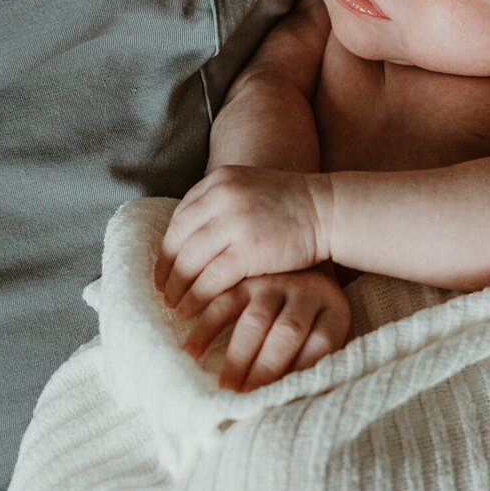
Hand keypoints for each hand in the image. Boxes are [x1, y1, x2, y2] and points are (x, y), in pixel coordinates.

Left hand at [156, 165, 329, 317]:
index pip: (180, 217)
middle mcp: (222, 197)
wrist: (328, 209)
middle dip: (167, 270)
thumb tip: (186, 236)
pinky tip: (190, 310)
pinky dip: (196, 298)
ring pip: (189, 261)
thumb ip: (219, 204)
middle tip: (161, 291)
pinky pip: (210, 279)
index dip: (167, 246)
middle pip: (179, 239)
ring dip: (177, 287)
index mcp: (220, 180)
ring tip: (173, 305)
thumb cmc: (290, 205)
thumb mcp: (249, 189)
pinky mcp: (248, 250)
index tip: (164, 268)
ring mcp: (234, 223)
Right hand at [180, 268, 351, 390]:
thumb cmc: (315, 317)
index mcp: (333, 310)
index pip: (321, 342)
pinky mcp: (246, 279)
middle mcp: (306, 292)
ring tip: (224, 387)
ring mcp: (274, 283)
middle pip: (288, 333)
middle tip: (247, 399)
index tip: (283, 400)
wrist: (305, 262)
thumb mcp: (328, 333)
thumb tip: (299, 400)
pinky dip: (206, 328)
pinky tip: (192, 351)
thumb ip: (320, 362)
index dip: (301, 371)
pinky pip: (224, 303)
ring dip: (238, 356)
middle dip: (266, 369)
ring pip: (256, 320)